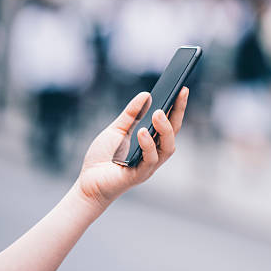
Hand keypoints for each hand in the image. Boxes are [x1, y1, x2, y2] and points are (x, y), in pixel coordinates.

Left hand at [76, 87, 188, 210]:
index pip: (170, 122)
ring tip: (159, 113)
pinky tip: (142, 132)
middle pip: (174, 132)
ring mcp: (149, 165)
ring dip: (165, 129)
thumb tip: (146, 95)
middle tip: (178, 94)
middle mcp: (155, 153)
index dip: (178, 106)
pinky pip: (150, 159)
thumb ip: (131, 114)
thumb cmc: (103, 158)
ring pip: (167, 147)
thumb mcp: (116, 129)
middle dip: (178, 112)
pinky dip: (148, 145)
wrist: (88, 183)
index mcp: (152, 141)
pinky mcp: (139, 175)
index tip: (182, 88)